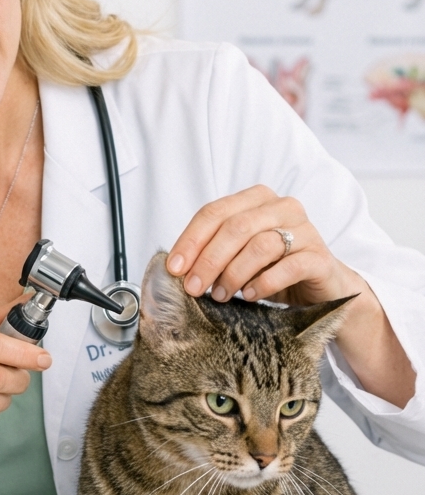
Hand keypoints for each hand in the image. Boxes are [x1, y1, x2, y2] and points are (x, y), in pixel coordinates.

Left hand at [165, 185, 358, 306]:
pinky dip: (264, 283)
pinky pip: (288, 267)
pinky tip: (250, 295)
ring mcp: (304, 230)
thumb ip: (212, 252)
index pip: (214, 212)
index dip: (190, 240)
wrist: (321, 290)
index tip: (173, 269)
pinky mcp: (319, 257)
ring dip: (233, 274)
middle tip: (193, 288)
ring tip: (221, 295)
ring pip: (260, 246)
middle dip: (208, 260)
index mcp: (257, 199)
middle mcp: (282, 207)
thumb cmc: (273, 269)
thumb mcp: (237, 256)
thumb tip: (176, 268)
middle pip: (235, 227)